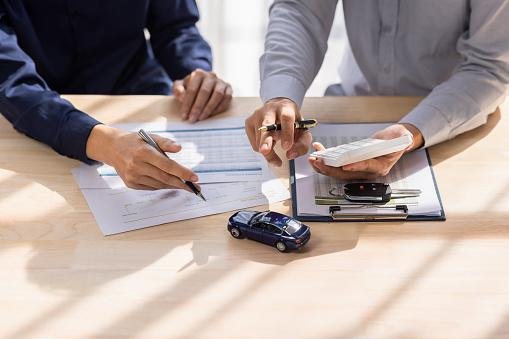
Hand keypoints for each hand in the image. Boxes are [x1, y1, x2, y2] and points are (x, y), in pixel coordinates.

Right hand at [86, 125, 198, 190]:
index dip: (182, 172)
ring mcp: (133, 177)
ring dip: (173, 185)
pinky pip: (151, 187)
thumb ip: (165, 143)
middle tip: (195, 187)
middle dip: (182, 183)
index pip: (167, 165)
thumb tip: (179, 148)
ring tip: (185, 185)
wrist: (112, 148)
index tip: (195, 177)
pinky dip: (162, 185)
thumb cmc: (135, 142)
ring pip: (159, 184)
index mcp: (143, 152)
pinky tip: (169, 183)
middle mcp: (137, 166)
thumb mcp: (150, 137)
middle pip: (165, 178)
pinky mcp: (131, 184)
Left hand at [173, 69, 232, 122]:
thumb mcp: (180, 86)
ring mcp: (221, 82)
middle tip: (192, 119)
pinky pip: (227, 98)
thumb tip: (182, 97)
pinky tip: (211, 114)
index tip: (184, 116)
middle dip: (197, 108)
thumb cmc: (190, 87)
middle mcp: (211, 76)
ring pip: (217, 95)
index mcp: (198, 74)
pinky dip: (219, 108)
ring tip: (201, 118)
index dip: (188, 104)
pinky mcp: (229, 89)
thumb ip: (178, 90)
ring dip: (209, 108)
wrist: (204, 85)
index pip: (192, 89)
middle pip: (204, 92)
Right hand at [245, 98, 312, 166]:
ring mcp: (257, 115)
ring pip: (260, 139)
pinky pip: (254, 143)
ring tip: (274, 153)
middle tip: (265, 151)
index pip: (286, 118)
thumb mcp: (302, 130)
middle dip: (266, 140)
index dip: (287, 133)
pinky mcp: (249, 123)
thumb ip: (302, 143)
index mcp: (286, 108)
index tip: (287, 147)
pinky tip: (268, 142)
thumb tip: (291, 155)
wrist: (278, 108)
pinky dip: (262, 148)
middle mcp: (270, 110)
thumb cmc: (292, 121)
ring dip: (268, 152)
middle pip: (266, 125)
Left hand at [308, 123, 423, 179]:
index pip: (367, 167)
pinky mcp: (352, 164)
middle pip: (347, 173)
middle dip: (330, 168)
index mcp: (380, 166)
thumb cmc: (397, 140)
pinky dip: (327, 159)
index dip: (356, 166)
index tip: (345, 165)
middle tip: (318, 162)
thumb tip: (402, 137)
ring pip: (339, 171)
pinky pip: (337, 165)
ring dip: (324, 166)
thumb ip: (401, 138)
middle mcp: (368, 171)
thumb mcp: (401, 137)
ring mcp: (359, 169)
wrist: (394, 142)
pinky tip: (319, 152)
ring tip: (313, 159)